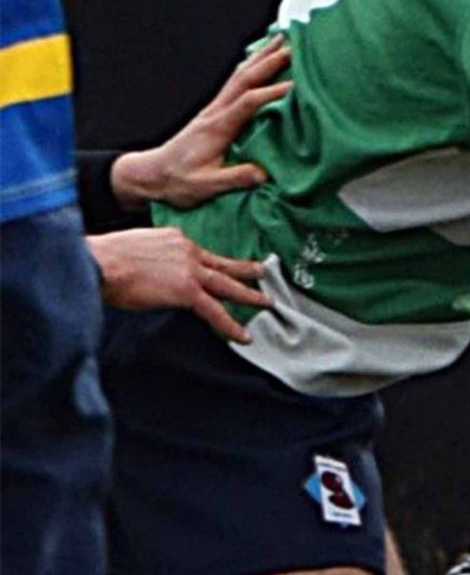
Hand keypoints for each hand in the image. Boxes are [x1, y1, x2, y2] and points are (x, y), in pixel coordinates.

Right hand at [89, 228, 268, 341]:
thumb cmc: (105, 259)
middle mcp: (187, 250)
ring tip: (265, 303)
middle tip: (262, 272)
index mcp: (175, 239)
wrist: (99, 263)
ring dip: (249, 295)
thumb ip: (152, 257)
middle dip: (244, 269)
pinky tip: (243, 336)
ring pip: (227, 285)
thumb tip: (151, 272)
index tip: (220, 265)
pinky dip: (231, 325)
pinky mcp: (187, 291)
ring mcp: (190, 270)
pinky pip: (216, 311)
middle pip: (222, 263)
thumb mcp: (135, 247)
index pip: (200, 252)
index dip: (211, 261)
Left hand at [111, 38, 290, 208]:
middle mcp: (215, 112)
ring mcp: (214, 109)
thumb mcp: (206, 186)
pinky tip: (257, 59)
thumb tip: (263, 174)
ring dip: (261, 57)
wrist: (152, 175)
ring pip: (239, 76)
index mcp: (217, 127)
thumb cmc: (178, 181)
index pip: (248, 102)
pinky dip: (249, 66)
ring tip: (280, 41)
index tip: (297, 86)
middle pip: (245, 79)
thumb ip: (234, 178)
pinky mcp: (214, 112)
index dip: (272, 92)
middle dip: (270, 61)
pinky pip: (234, 82)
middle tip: (294, 47)